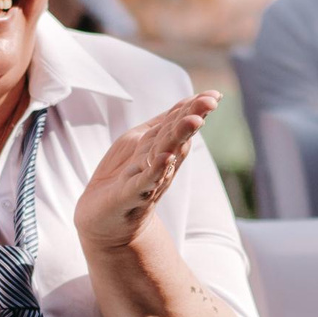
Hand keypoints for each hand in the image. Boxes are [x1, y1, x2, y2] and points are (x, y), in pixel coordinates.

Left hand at [75, 91, 217, 256]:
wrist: (103, 221)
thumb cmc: (123, 179)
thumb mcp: (142, 145)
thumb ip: (162, 126)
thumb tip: (186, 103)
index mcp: (161, 148)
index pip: (178, 123)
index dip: (194, 108)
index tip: (214, 95)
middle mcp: (159, 163)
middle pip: (176, 136)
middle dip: (192, 117)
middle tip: (210, 102)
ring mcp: (146, 179)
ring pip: (165, 154)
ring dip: (179, 137)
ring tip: (193, 121)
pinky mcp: (130, 195)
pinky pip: (144, 182)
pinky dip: (155, 170)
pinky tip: (165, 158)